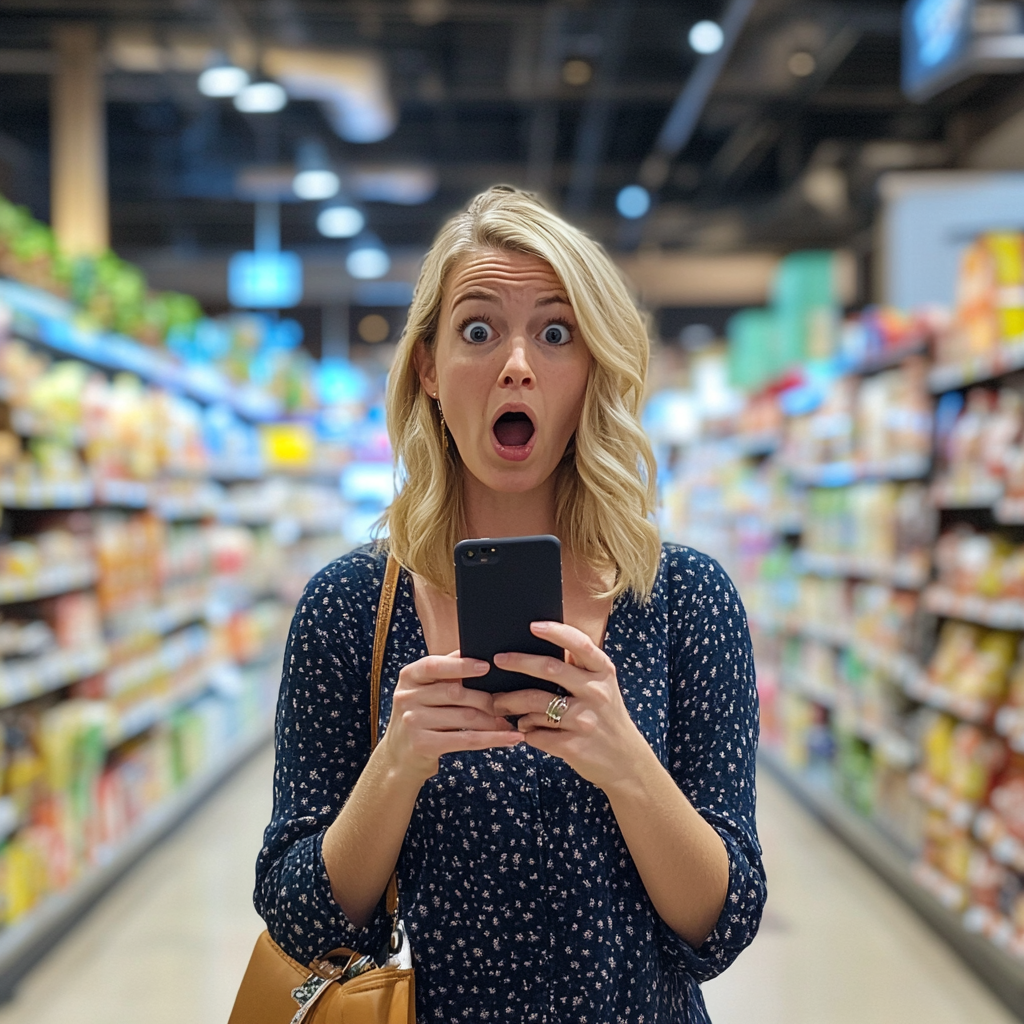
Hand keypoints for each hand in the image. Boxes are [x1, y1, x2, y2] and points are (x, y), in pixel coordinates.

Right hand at [381, 651, 521, 784]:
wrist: (399, 755)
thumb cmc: (421, 716)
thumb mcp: (424, 690)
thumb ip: (446, 672)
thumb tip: (480, 656)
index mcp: (409, 676)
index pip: (435, 665)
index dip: (461, 665)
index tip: (486, 666)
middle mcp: (407, 697)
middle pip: (456, 693)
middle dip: (486, 699)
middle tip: (508, 703)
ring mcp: (412, 721)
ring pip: (465, 716)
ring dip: (493, 720)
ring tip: (509, 722)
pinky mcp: (423, 744)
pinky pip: (466, 739)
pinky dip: (493, 738)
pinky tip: (510, 738)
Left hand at [491, 622, 649, 791]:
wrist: (626, 761)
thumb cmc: (605, 717)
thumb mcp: (602, 686)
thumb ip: (579, 668)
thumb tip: (536, 647)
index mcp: (603, 672)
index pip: (580, 644)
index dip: (556, 632)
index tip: (533, 625)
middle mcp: (596, 693)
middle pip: (550, 670)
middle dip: (518, 662)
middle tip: (498, 660)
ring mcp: (585, 721)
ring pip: (535, 705)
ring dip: (512, 703)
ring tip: (500, 704)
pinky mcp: (573, 746)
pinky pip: (536, 733)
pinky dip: (526, 730)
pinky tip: (526, 729)